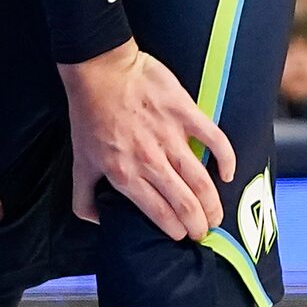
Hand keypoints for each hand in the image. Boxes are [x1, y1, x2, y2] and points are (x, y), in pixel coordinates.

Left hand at [60, 42, 234, 242]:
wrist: (101, 70)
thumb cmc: (90, 116)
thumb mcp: (79, 163)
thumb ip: (84, 198)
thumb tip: (100, 220)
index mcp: (125, 175)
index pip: (159, 213)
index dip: (175, 230)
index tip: (181, 236)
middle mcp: (150, 161)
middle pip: (184, 203)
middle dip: (199, 224)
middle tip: (204, 230)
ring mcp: (170, 137)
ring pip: (200, 180)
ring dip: (212, 202)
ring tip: (215, 214)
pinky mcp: (185, 114)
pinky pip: (214, 140)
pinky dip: (225, 159)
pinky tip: (227, 173)